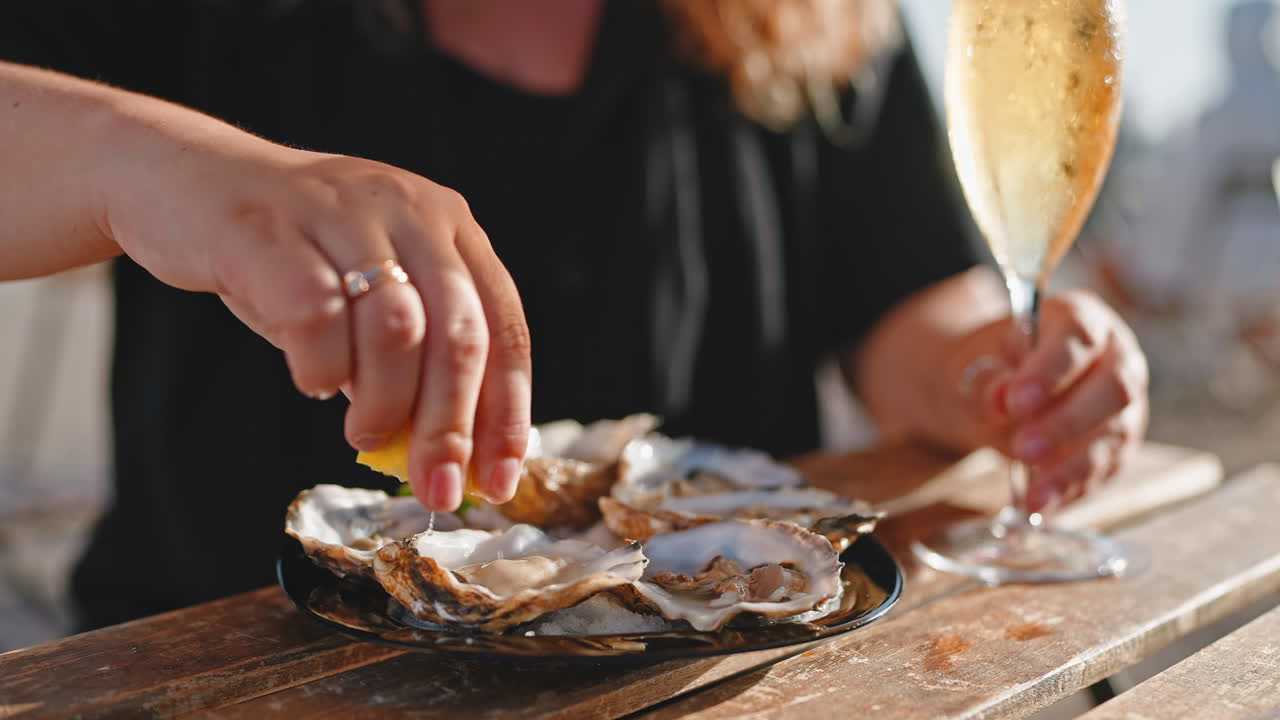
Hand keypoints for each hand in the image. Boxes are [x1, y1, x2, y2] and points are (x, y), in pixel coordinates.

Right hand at [102, 121, 529, 511]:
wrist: (183, 180)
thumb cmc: (290, 256)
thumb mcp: (368, 295)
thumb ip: (412, 360)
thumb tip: (447, 457)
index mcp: (449, 225)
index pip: (504, 328)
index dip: (506, 413)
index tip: (497, 480)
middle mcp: (408, 209)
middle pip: (459, 335)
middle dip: (451, 429)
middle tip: (436, 488)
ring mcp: (340, 213)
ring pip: (397, 329)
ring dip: (387, 404)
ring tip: (365, 435)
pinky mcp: (269, 230)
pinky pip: (316, 318)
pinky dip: (322, 368)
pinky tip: (313, 383)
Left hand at [957, 290, 1148, 512]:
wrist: (996, 388)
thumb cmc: (992, 364)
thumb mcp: (976, 363)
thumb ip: (987, 379)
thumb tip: (1000, 399)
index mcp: (1080, 319)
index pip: (1079, 337)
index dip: (1050, 370)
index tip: (1016, 401)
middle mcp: (1116, 357)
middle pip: (1113, 388)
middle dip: (1067, 423)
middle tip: (1024, 449)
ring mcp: (1124, 403)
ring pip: (1115, 435)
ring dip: (1073, 467)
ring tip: (1033, 495)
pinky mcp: (1118, 443)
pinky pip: (1105, 469)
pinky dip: (1073, 490)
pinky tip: (1043, 506)